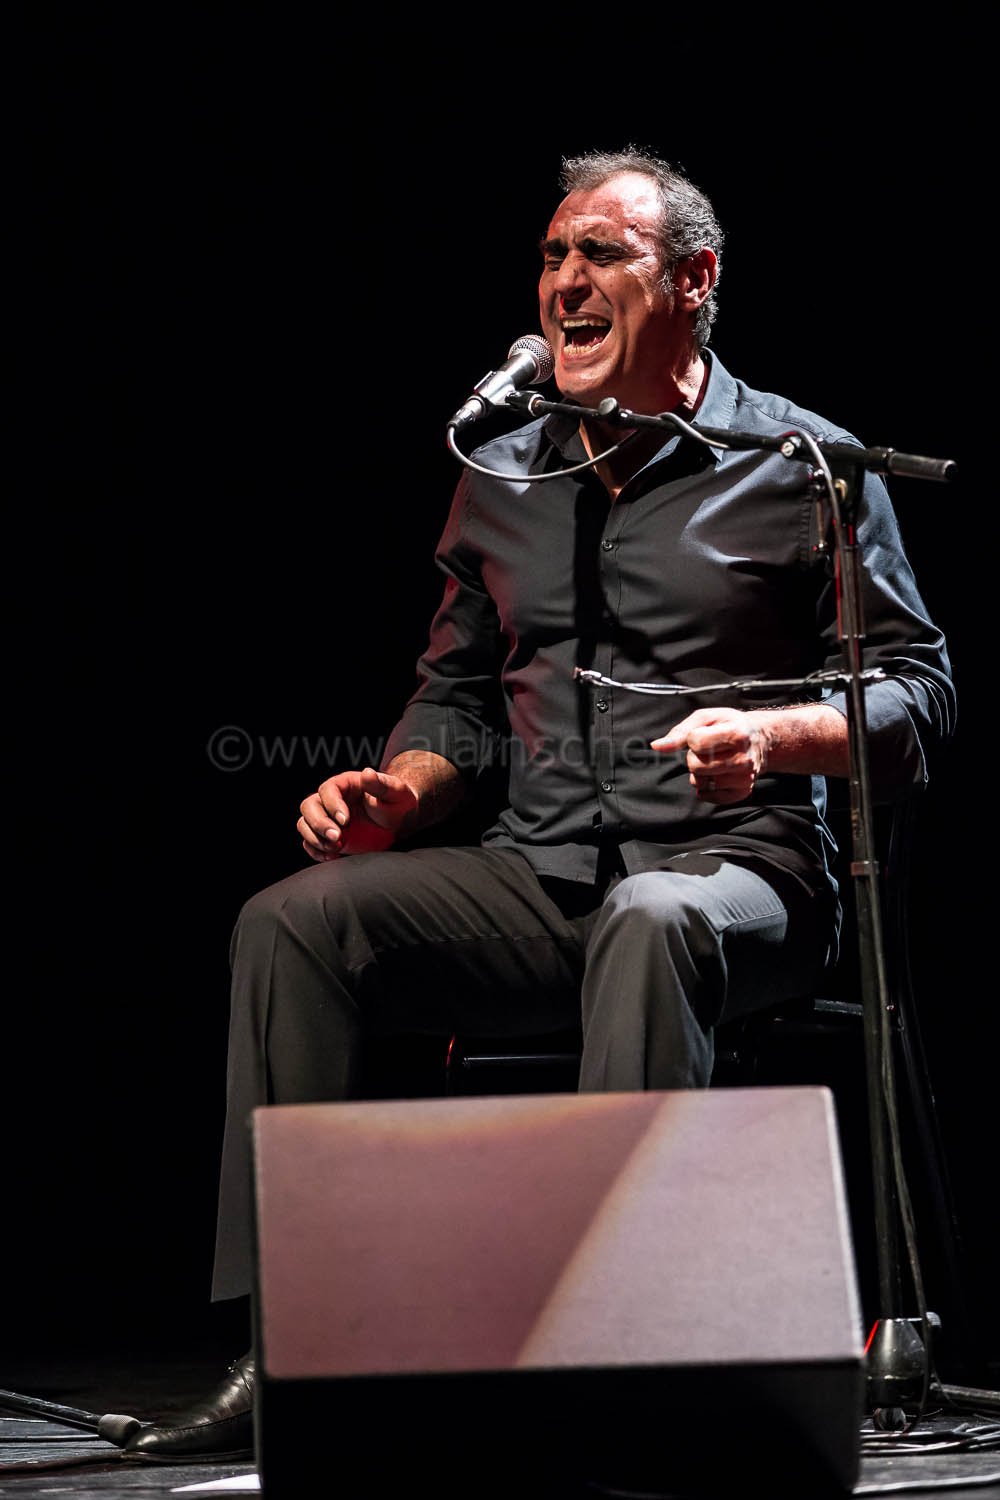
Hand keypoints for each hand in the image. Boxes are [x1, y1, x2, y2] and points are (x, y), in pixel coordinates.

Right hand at [297, 767, 418, 860]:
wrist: (398, 821)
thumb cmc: (397, 802)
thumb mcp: (395, 792)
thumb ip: (380, 784)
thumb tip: (367, 773)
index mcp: (344, 784)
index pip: (327, 790)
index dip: (332, 805)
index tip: (345, 821)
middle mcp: (330, 800)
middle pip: (309, 806)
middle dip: (319, 823)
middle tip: (337, 837)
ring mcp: (327, 819)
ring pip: (304, 824)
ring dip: (315, 838)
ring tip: (336, 847)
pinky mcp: (328, 836)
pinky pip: (310, 843)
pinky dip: (316, 851)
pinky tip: (332, 856)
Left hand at [651, 707, 769, 802]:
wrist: (759, 739)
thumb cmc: (728, 725)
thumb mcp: (706, 718)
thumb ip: (680, 732)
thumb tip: (657, 746)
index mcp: (737, 734)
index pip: (695, 742)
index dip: (693, 738)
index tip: (703, 735)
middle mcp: (744, 758)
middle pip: (696, 766)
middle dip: (694, 757)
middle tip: (708, 751)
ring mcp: (744, 778)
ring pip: (701, 783)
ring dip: (699, 773)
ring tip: (713, 762)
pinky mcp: (742, 792)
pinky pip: (709, 796)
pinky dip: (707, 787)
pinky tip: (716, 775)